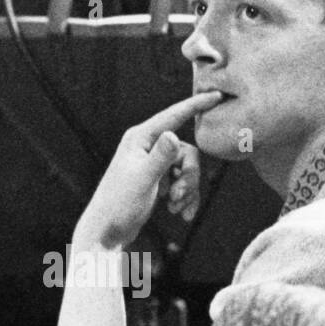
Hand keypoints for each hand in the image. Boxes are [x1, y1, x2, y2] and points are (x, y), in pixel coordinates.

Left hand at [74, 92, 221, 250]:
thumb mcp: (143, 180)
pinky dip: (185, 197)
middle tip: (178, 196)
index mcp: (140, 138)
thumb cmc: (119, 205)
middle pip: (187, 151)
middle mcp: (146, 146)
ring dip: (187, 190)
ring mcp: (152, 163)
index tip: (217, 95)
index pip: (173, 115)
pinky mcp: (156, 178)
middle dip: (189, 176)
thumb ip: (160, 157)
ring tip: (176, 207)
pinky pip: (182, 181)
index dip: (196, 105)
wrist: (107, 231)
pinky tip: (180, 212)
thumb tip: (173, 134)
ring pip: (186, 168)